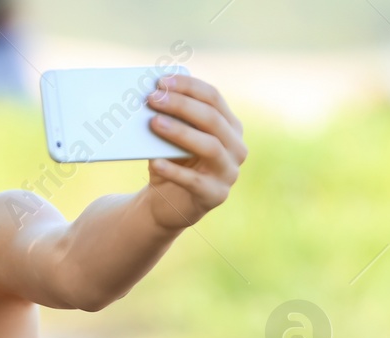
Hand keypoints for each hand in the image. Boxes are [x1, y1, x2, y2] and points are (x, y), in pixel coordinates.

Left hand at [143, 74, 246, 229]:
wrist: (168, 204)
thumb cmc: (171, 162)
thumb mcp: (172, 137)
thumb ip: (171, 118)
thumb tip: (154, 97)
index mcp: (229, 126)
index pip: (213, 98)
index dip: (188, 87)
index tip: (162, 81)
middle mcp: (236, 147)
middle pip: (212, 119)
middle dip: (181, 105)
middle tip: (153, 99)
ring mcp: (229, 173)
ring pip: (209, 146)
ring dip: (180, 132)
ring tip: (153, 123)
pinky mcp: (215, 195)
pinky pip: (195, 181)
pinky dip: (174, 171)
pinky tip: (156, 162)